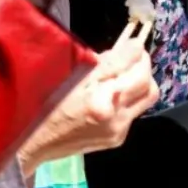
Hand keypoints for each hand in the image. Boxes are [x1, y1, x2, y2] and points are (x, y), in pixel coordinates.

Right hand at [17, 39, 158, 174]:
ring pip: (144, 102)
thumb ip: (110, 62)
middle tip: (131, 60)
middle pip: (150, 88)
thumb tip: (134, 46)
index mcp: (103, 100)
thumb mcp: (76, 76)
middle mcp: (116, 118)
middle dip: (144, 70)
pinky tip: (110, 97)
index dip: (141, 55)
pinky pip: (132, 114)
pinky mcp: (117, 140)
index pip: (140, 73)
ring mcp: (119, 131)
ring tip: (121, 78)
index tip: (135, 45)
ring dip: (138, 86)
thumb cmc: (51, 103)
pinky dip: (127, 100)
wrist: (37, 143)